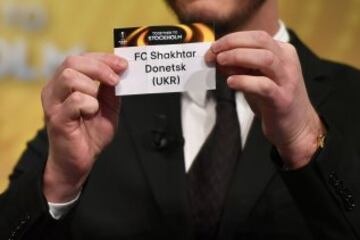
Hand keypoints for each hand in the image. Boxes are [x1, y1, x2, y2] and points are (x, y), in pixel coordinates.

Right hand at [41, 53, 127, 201]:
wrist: (79, 161)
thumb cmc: (90, 134)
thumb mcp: (107, 107)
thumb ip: (110, 90)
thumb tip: (120, 70)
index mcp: (66, 83)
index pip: (81, 58)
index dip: (103, 58)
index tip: (122, 64)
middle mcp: (55, 89)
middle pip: (72, 62)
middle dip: (99, 67)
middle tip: (115, 79)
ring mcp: (53, 103)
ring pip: (69, 77)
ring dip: (92, 87)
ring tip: (98, 103)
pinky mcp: (57, 118)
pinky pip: (75, 100)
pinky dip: (89, 104)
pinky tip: (91, 113)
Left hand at [205, 31, 324, 168]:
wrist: (296, 127)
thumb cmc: (272, 101)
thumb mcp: (255, 78)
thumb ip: (239, 67)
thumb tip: (217, 58)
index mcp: (283, 53)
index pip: (256, 36)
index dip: (232, 39)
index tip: (213, 48)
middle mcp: (287, 62)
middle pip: (261, 40)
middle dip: (233, 43)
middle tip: (213, 53)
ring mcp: (287, 80)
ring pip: (265, 59)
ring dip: (238, 57)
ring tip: (220, 62)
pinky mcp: (282, 99)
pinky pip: (264, 85)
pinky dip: (245, 81)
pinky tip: (231, 82)